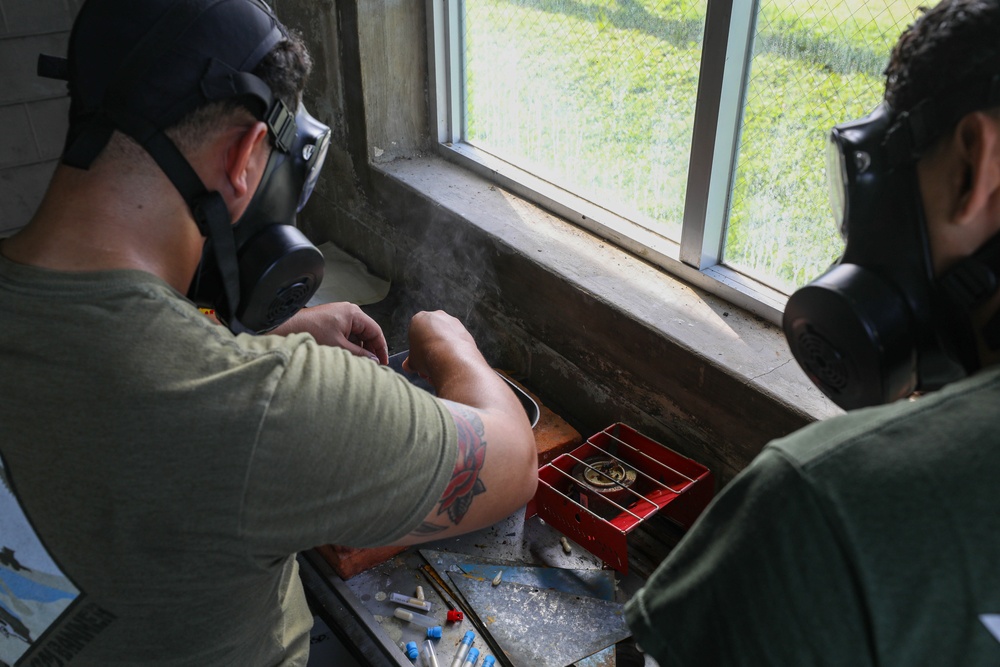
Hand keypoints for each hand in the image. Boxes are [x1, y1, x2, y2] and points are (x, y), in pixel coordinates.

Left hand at [271, 303, 388, 363]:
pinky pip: (348, 335)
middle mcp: (349, 312)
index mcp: (353, 313)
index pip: (376, 331)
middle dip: (370, 349)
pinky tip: (348, 356)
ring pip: (358, 335)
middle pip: (368, 333)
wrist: (287, 328)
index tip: (383, 362)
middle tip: (372, 365)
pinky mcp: (332, 322)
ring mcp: (340, 316)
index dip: (381, 348)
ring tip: (359, 363)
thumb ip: (359, 354)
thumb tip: (373, 361)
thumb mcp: (339, 346)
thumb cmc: (310, 331)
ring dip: (359, 349)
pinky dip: (350, 346)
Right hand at [403, 311, 479, 379]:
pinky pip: (457, 344)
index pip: (415, 334)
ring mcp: (454, 323)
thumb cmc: (428, 357)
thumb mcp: (413, 362)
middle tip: (428, 370)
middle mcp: (437, 316)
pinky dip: (454, 355)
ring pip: (445, 341)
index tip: (418, 362)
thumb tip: (409, 366)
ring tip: (440, 372)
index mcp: (419, 319)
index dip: (416, 351)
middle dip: (429, 354)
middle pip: (430, 337)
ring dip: (442, 356)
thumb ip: (411, 362)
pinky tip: (451, 367)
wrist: (452, 359)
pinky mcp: (466, 332)